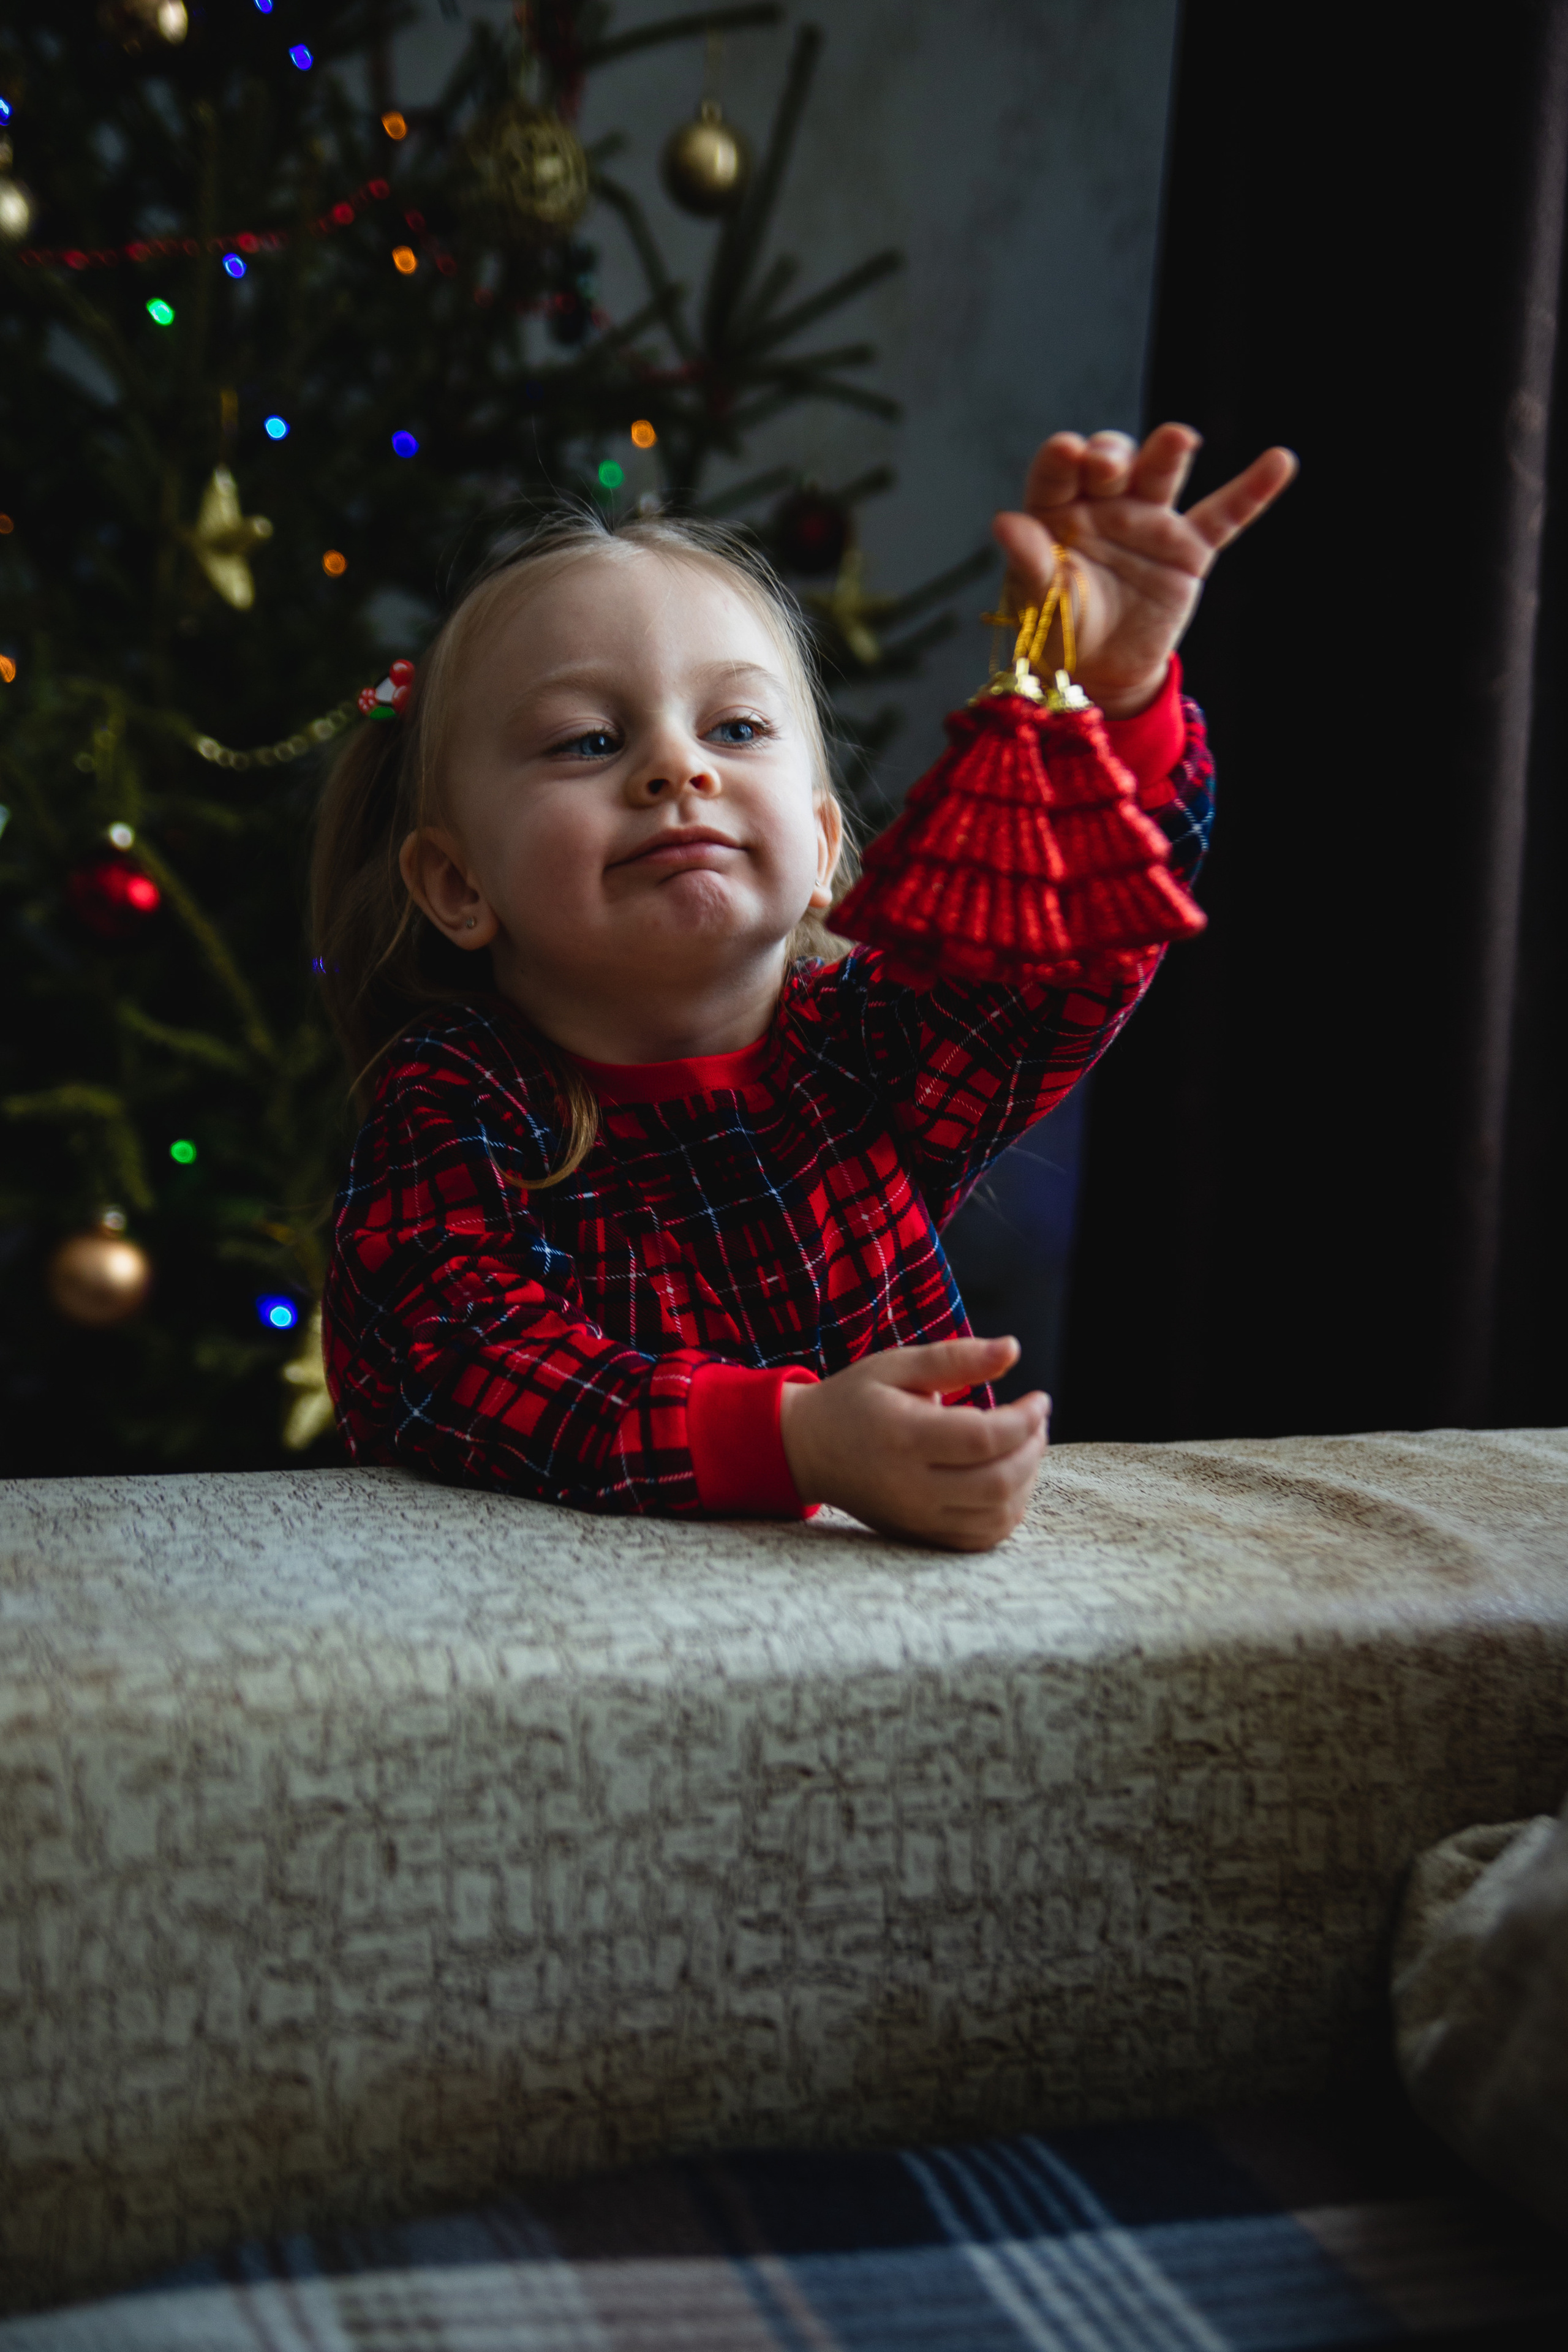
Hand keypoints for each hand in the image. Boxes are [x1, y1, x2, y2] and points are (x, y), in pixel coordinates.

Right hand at [779, 1335, 1048, 1550]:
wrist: (808, 1450)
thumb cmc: (855, 1400)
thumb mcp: (898, 1365)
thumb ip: (956, 1357)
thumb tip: (1013, 1349)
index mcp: (904, 1436)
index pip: (985, 1438)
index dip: (1025, 1420)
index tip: (1040, 1399)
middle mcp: (910, 1485)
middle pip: (998, 1482)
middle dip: (1033, 1450)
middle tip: (1036, 1423)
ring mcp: (916, 1518)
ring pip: (996, 1515)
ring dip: (1027, 1480)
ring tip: (1024, 1447)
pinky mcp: (920, 1536)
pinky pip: (981, 1538)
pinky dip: (1008, 1511)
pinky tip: (1008, 1480)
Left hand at [992, 422, 1297, 716]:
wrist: (1103, 671)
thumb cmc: (1061, 628)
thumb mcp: (1040, 601)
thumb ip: (1028, 560)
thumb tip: (1003, 523)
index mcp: (1058, 508)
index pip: (1057, 471)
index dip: (1062, 458)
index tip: (1066, 452)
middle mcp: (1105, 502)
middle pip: (1112, 462)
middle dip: (1111, 457)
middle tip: (1106, 467)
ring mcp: (1150, 520)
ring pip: (1162, 474)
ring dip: (1168, 452)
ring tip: (1178, 439)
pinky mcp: (1189, 548)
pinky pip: (1225, 514)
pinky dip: (1254, 489)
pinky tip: (1281, 461)